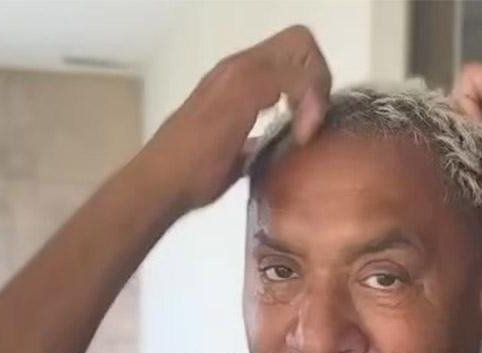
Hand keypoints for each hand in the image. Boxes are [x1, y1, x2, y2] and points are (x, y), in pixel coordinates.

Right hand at [143, 25, 331, 211]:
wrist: (162, 182)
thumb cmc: (191, 174)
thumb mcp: (235, 152)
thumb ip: (255, 141)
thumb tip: (274, 146)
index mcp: (237, 78)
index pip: (290, 54)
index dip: (309, 85)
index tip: (306, 127)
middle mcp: (238, 66)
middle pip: (300, 41)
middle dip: (319, 78)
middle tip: (311, 121)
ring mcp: (239, 73)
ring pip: (301, 49)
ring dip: (316, 90)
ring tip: (306, 131)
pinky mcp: (244, 89)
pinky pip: (295, 76)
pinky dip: (309, 103)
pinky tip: (301, 136)